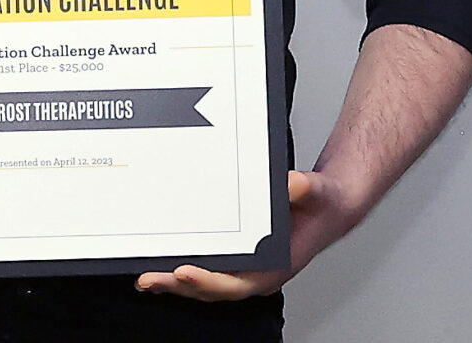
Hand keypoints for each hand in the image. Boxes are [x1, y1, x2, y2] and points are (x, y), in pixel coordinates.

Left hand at [134, 170, 357, 301]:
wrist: (326, 205)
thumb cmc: (321, 205)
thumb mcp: (317, 192)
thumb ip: (305, 189)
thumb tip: (292, 184)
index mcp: (274, 267)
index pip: (235, 283)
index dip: (208, 282)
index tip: (184, 272)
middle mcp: (256, 272)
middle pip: (211, 287)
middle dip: (179, 285)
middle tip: (149, 278)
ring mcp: (243, 267)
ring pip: (204, 282)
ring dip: (174, 282)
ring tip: (145, 279)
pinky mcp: (235, 257)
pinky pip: (206, 267)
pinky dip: (181, 270)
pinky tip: (159, 266)